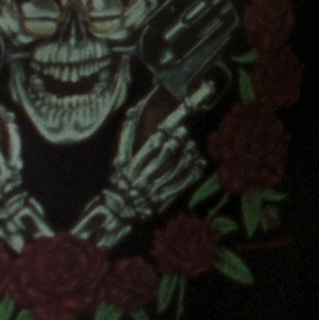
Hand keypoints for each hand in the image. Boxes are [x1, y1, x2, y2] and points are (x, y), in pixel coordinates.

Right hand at [73, 82, 217, 247]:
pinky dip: (193, 173)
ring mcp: (155, 190)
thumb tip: (133, 108)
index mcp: (131, 167)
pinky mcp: (164, 200)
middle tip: (184, 132)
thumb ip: (126, 134)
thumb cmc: (120, 180)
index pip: (150, 147)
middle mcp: (144, 178)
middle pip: (165, 156)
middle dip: (177, 142)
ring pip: (176, 170)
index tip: (173, 126)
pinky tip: (199, 162)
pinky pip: (182, 185)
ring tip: (192, 145)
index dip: (164, 135)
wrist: (118, 211)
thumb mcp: (118, 159)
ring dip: (187, 155)